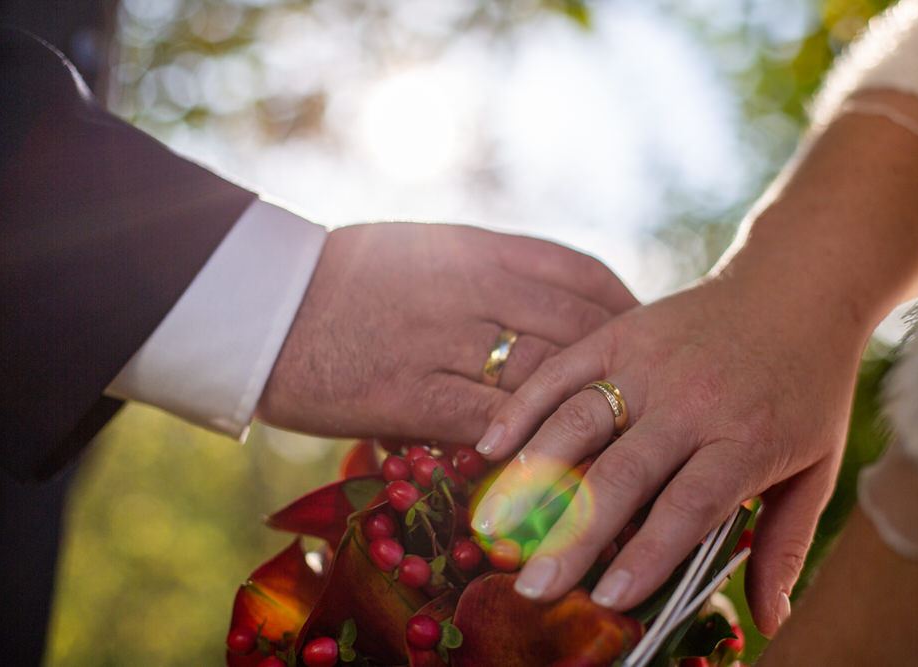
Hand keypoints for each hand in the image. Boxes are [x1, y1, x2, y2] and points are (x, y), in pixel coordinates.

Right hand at [255, 222, 636, 443]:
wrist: (263, 305)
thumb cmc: (343, 275)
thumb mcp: (422, 248)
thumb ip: (486, 268)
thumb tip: (543, 294)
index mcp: (476, 249)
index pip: (578, 273)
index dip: (623, 307)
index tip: (646, 334)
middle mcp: (471, 289)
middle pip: (577, 326)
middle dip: (623, 366)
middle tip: (654, 397)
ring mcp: (444, 342)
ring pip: (544, 377)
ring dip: (590, 414)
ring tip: (624, 442)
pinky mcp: (412, 395)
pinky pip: (493, 423)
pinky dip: (531, 448)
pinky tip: (559, 467)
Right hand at [470, 274, 869, 636]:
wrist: (796, 288)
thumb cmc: (808, 387)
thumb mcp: (818, 467)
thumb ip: (786, 544)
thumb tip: (770, 622)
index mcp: (746, 438)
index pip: (688, 506)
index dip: (646, 555)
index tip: (607, 600)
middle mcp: (692, 400)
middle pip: (622, 474)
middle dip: (573, 536)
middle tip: (533, 586)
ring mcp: (649, 361)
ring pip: (579, 421)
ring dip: (531, 474)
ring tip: (493, 524)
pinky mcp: (620, 332)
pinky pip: (561, 371)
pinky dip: (522, 407)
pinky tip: (489, 447)